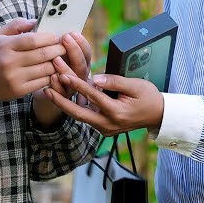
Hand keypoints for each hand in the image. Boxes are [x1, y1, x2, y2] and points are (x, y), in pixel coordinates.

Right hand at [0, 18, 65, 109]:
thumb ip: (17, 25)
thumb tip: (37, 20)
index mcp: (5, 46)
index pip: (33, 39)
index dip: (49, 37)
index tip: (56, 36)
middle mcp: (10, 62)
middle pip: (42, 54)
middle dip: (58, 49)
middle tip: (64, 47)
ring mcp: (15, 78)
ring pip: (46, 69)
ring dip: (57, 63)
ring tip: (61, 58)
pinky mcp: (19, 91)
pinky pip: (43, 82)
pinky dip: (51, 76)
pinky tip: (53, 71)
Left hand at [32, 32, 92, 127]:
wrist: (36, 87)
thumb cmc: (44, 64)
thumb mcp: (49, 50)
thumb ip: (50, 40)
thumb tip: (41, 24)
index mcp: (79, 61)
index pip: (86, 51)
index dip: (81, 42)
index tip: (72, 32)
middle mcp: (79, 74)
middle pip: (82, 64)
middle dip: (75, 51)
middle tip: (65, 40)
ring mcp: (72, 87)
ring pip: (75, 79)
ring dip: (66, 69)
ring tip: (56, 60)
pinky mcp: (62, 97)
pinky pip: (62, 92)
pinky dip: (57, 85)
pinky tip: (51, 77)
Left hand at [43, 59, 163, 135]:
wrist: (157, 116)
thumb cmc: (149, 97)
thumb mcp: (136, 85)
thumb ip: (115, 81)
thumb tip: (96, 78)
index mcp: (116, 113)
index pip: (92, 96)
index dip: (76, 84)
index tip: (62, 73)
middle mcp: (107, 124)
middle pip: (77, 113)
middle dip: (60, 100)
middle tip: (46, 88)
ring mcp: (104, 129)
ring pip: (79, 115)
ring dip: (64, 103)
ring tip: (50, 89)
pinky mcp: (102, 127)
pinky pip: (84, 116)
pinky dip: (73, 105)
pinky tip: (63, 95)